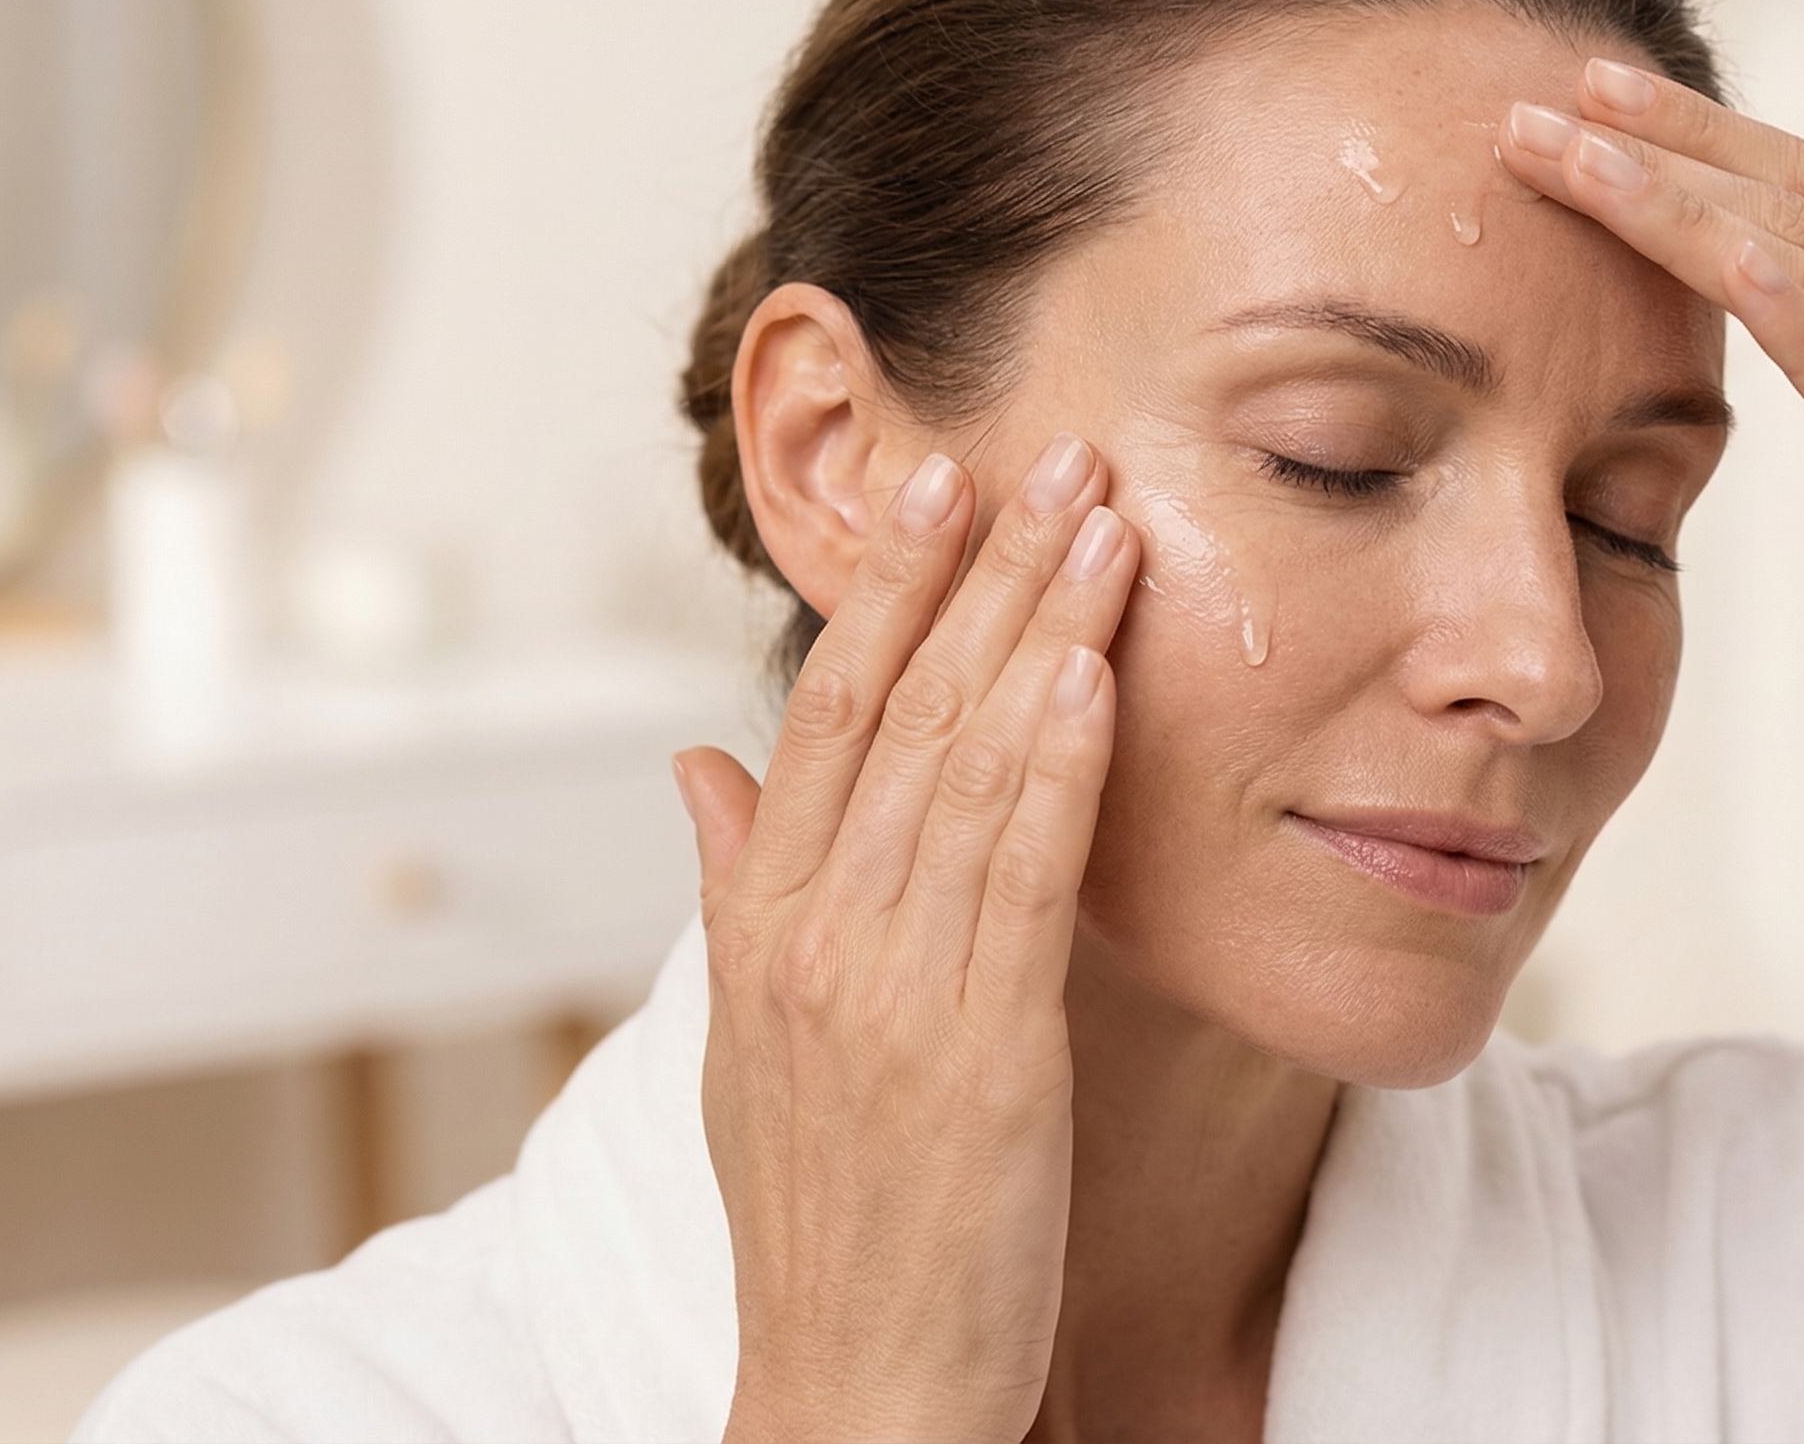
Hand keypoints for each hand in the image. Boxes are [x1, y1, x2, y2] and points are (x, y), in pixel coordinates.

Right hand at [675, 435, 1138, 1440]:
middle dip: (975, 572)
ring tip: (1100, 518)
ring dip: (1039, 630)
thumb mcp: (748, 1036)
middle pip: (898, 712)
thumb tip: (703, 757)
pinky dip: (1055, 766)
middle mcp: (812, 936)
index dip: (886, 592)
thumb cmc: (827, 1217)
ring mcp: (887, 990)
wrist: (853, 1387)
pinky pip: (1019, 879)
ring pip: (965, 768)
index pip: (826, 717)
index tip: (939, 489)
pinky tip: (1091, 672)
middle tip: (1043, 453)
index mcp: (763, 923)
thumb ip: (734, 880)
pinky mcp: (979, 1051)